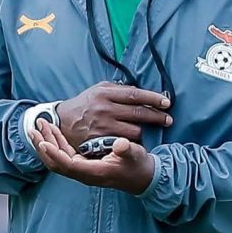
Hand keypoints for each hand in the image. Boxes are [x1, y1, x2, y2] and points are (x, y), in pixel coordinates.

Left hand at [28, 119, 155, 194]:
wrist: (142, 176)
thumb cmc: (138, 165)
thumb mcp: (135, 155)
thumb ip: (126, 150)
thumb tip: (121, 144)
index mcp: (94, 172)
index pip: (68, 165)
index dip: (54, 154)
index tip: (43, 141)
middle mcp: (84, 174)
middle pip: (56, 162)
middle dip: (44, 144)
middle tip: (35, 127)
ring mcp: (82, 170)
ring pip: (58, 159)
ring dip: (48, 142)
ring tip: (40, 125)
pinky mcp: (83, 165)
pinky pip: (63, 156)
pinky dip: (56, 143)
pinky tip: (54, 131)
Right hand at [55, 82, 170, 148]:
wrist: (62, 122)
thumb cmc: (85, 104)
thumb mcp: (98, 90)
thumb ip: (119, 89)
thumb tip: (141, 92)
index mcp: (105, 93)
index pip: (135, 95)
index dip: (153, 98)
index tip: (167, 102)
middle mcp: (105, 109)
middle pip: (138, 113)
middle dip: (157, 117)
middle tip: (169, 119)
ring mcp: (103, 126)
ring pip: (134, 131)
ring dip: (143, 131)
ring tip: (146, 130)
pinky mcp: (100, 141)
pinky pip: (124, 143)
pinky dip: (131, 142)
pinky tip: (134, 141)